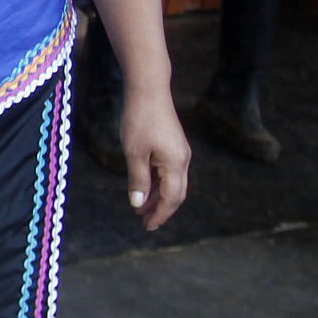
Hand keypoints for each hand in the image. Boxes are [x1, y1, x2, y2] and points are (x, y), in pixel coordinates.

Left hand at [120, 87, 189, 229]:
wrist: (148, 90)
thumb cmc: (140, 119)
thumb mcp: (134, 152)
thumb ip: (138, 180)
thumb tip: (138, 204)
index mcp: (176, 164)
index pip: (171, 199)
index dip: (159, 215)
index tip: (147, 227)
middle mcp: (182, 161)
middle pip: (176, 194)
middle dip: (161, 210)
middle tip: (144, 223)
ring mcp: (179, 153)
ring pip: (172, 183)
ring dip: (157, 197)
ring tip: (140, 208)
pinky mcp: (173, 146)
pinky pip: (168, 172)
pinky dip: (157, 183)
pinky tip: (144, 188)